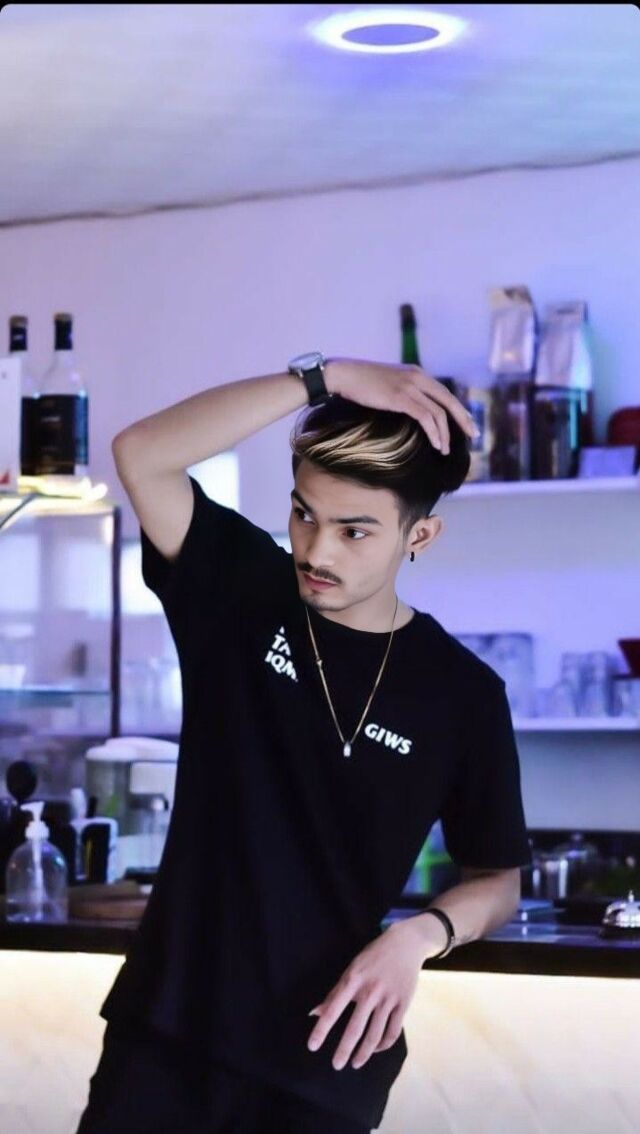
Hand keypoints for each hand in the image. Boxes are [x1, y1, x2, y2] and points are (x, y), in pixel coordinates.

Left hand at [306, 922, 427, 1071]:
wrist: (405, 944)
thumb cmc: (373, 957)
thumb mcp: (352, 969)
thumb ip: (335, 993)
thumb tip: (315, 1013)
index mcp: (353, 980)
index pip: (333, 1008)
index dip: (322, 1029)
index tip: (312, 1046)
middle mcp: (370, 991)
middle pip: (356, 1027)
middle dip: (344, 1049)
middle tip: (336, 1065)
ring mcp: (388, 998)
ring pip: (375, 1034)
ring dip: (364, 1053)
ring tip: (355, 1063)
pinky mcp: (403, 1003)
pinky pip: (393, 1031)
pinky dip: (383, 1044)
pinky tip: (375, 1049)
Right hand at [324, 357, 479, 455]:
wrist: (342, 374)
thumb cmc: (360, 382)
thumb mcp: (387, 383)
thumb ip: (402, 392)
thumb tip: (409, 408)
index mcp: (416, 373)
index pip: (444, 392)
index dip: (457, 408)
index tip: (466, 422)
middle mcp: (417, 377)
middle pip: (449, 400)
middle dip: (463, 418)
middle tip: (473, 434)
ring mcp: (410, 386)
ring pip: (438, 411)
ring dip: (446, 433)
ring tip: (446, 449)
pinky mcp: (401, 397)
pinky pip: (425, 416)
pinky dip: (434, 432)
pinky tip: (437, 444)